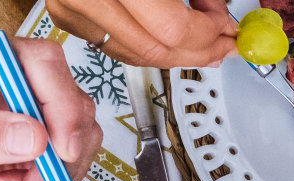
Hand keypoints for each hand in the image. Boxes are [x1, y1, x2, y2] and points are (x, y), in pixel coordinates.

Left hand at [0, 37, 102, 180]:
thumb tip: (34, 136)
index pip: (41, 62)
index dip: (60, 102)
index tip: (58, 148)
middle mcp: (8, 80)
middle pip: (69, 100)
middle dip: (64, 150)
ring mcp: (24, 110)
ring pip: (76, 134)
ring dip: (59, 174)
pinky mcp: (32, 140)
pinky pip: (65, 160)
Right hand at [46, 0, 236, 68]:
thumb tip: (217, 14)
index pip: (172, 29)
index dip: (207, 34)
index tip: (226, 29)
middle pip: (155, 50)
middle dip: (198, 51)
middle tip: (222, 43)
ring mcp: (72, 10)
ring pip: (136, 56)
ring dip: (175, 54)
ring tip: (201, 39)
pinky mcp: (67, 18)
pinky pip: (116, 48)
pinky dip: (148, 47)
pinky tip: (169, 38)